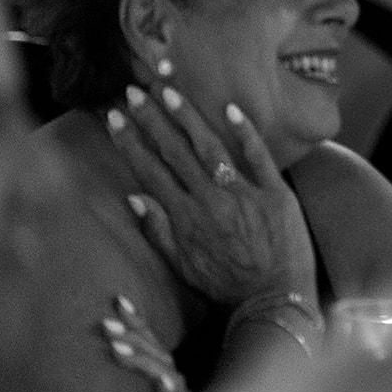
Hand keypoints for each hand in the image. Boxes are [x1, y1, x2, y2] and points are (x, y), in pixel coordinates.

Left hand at [100, 294, 192, 391]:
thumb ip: (140, 379)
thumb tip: (108, 355)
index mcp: (166, 372)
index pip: (152, 341)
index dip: (138, 320)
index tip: (119, 300)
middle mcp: (176, 381)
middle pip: (156, 353)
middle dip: (132, 336)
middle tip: (106, 324)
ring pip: (163, 374)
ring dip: (141, 360)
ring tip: (116, 350)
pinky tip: (159, 384)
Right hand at [105, 84, 317, 309]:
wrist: (275, 300)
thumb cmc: (228, 285)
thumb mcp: (184, 266)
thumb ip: (159, 231)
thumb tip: (134, 196)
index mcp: (185, 218)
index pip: (150, 171)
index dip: (130, 142)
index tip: (114, 117)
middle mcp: (211, 202)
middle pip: (175, 152)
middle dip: (152, 119)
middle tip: (134, 91)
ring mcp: (245, 196)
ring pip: (211, 148)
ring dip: (187, 117)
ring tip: (168, 91)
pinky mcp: (277, 195)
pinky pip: (259, 157)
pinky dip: (244, 133)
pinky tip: (230, 108)